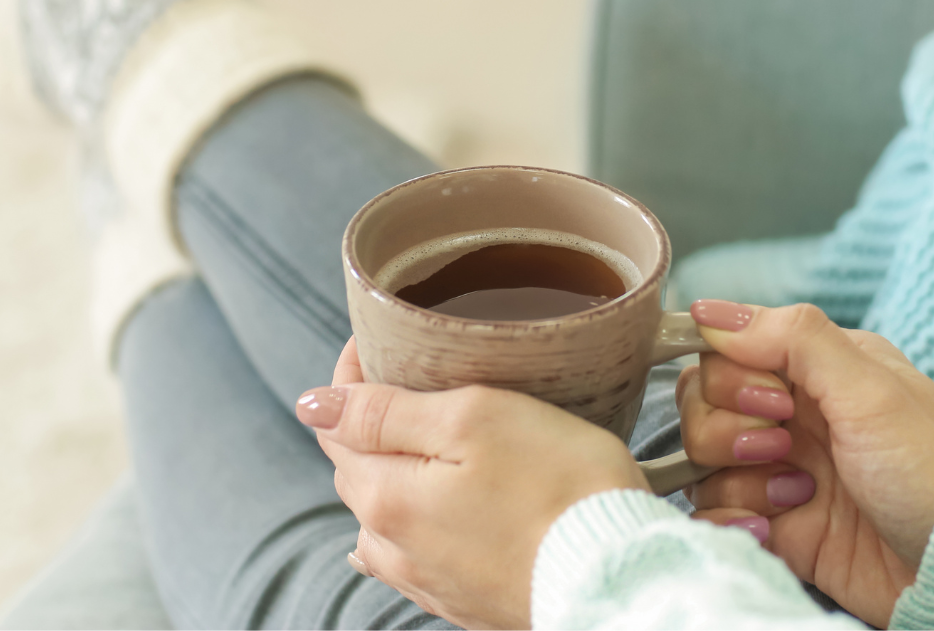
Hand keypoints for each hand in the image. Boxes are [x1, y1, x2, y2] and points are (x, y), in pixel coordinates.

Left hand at [297, 338, 647, 629]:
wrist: (621, 576)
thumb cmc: (560, 488)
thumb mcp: (473, 420)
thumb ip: (384, 411)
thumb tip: (311, 403)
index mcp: (383, 496)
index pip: (337, 420)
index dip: (355, 370)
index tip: (385, 335)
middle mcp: (392, 547)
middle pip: (359, 465)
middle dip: (377, 417)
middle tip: (422, 373)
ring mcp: (428, 578)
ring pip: (387, 510)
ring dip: (400, 469)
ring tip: (443, 434)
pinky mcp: (465, 598)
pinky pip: (421, 549)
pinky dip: (425, 516)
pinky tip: (444, 506)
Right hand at [678, 300, 933, 627]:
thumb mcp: (871, 389)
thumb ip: (794, 338)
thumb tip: (710, 313)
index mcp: (817, 369)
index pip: (727, 350)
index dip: (732, 375)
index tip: (773, 400)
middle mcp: (793, 414)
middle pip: (702, 402)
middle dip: (728, 428)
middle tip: (784, 447)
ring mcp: (780, 471)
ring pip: (702, 460)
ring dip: (736, 477)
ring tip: (795, 493)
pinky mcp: (775, 523)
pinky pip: (713, 513)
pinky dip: (729, 522)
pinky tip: (773, 527)